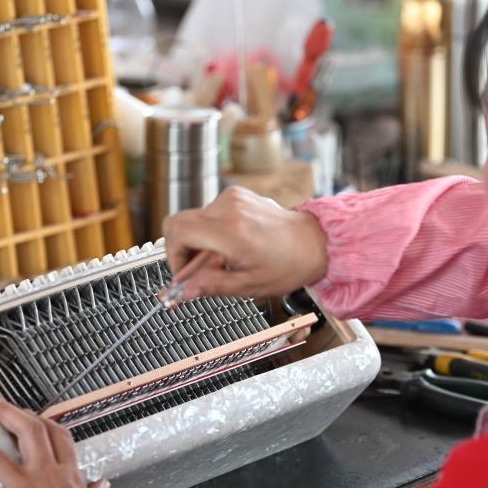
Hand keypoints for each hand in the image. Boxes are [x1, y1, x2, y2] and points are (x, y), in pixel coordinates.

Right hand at [162, 186, 328, 299]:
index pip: (177, 231)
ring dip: (200, 242)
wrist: (314, 243)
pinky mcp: (236, 195)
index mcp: (230, 231)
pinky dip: (212, 231)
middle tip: (202, 270)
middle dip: (183, 250)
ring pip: (193, 220)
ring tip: (224, 259)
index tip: (185, 274)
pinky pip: (209, 214)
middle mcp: (228, 208)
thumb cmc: (287, 265)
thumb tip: (181, 292)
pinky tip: (233, 245)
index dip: (173, 256)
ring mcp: (232, 198)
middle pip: (179, 223)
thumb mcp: (247, 285)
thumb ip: (210, 286)